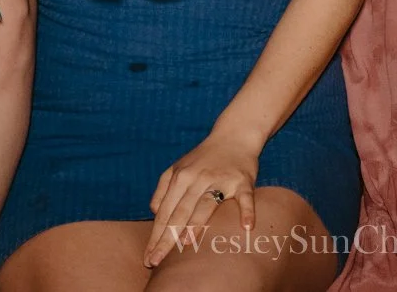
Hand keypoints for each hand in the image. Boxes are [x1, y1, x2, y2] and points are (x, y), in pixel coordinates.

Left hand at [145, 131, 258, 265]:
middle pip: (180, 213)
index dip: (156, 236)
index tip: (148, 258)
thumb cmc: (204, 157)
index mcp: (180, 177)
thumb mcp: (178, 167)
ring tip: (184, 244)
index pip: (165, 212)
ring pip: (206, 205)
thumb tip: (154, 212)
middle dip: (166, 239)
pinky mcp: (243, 180)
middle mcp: (198, 178)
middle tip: (156, 261)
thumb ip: (163, 188)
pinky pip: (245, 198)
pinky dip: (247, 212)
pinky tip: (246, 227)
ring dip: (195, 225)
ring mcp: (221, 179)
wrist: (234, 135)